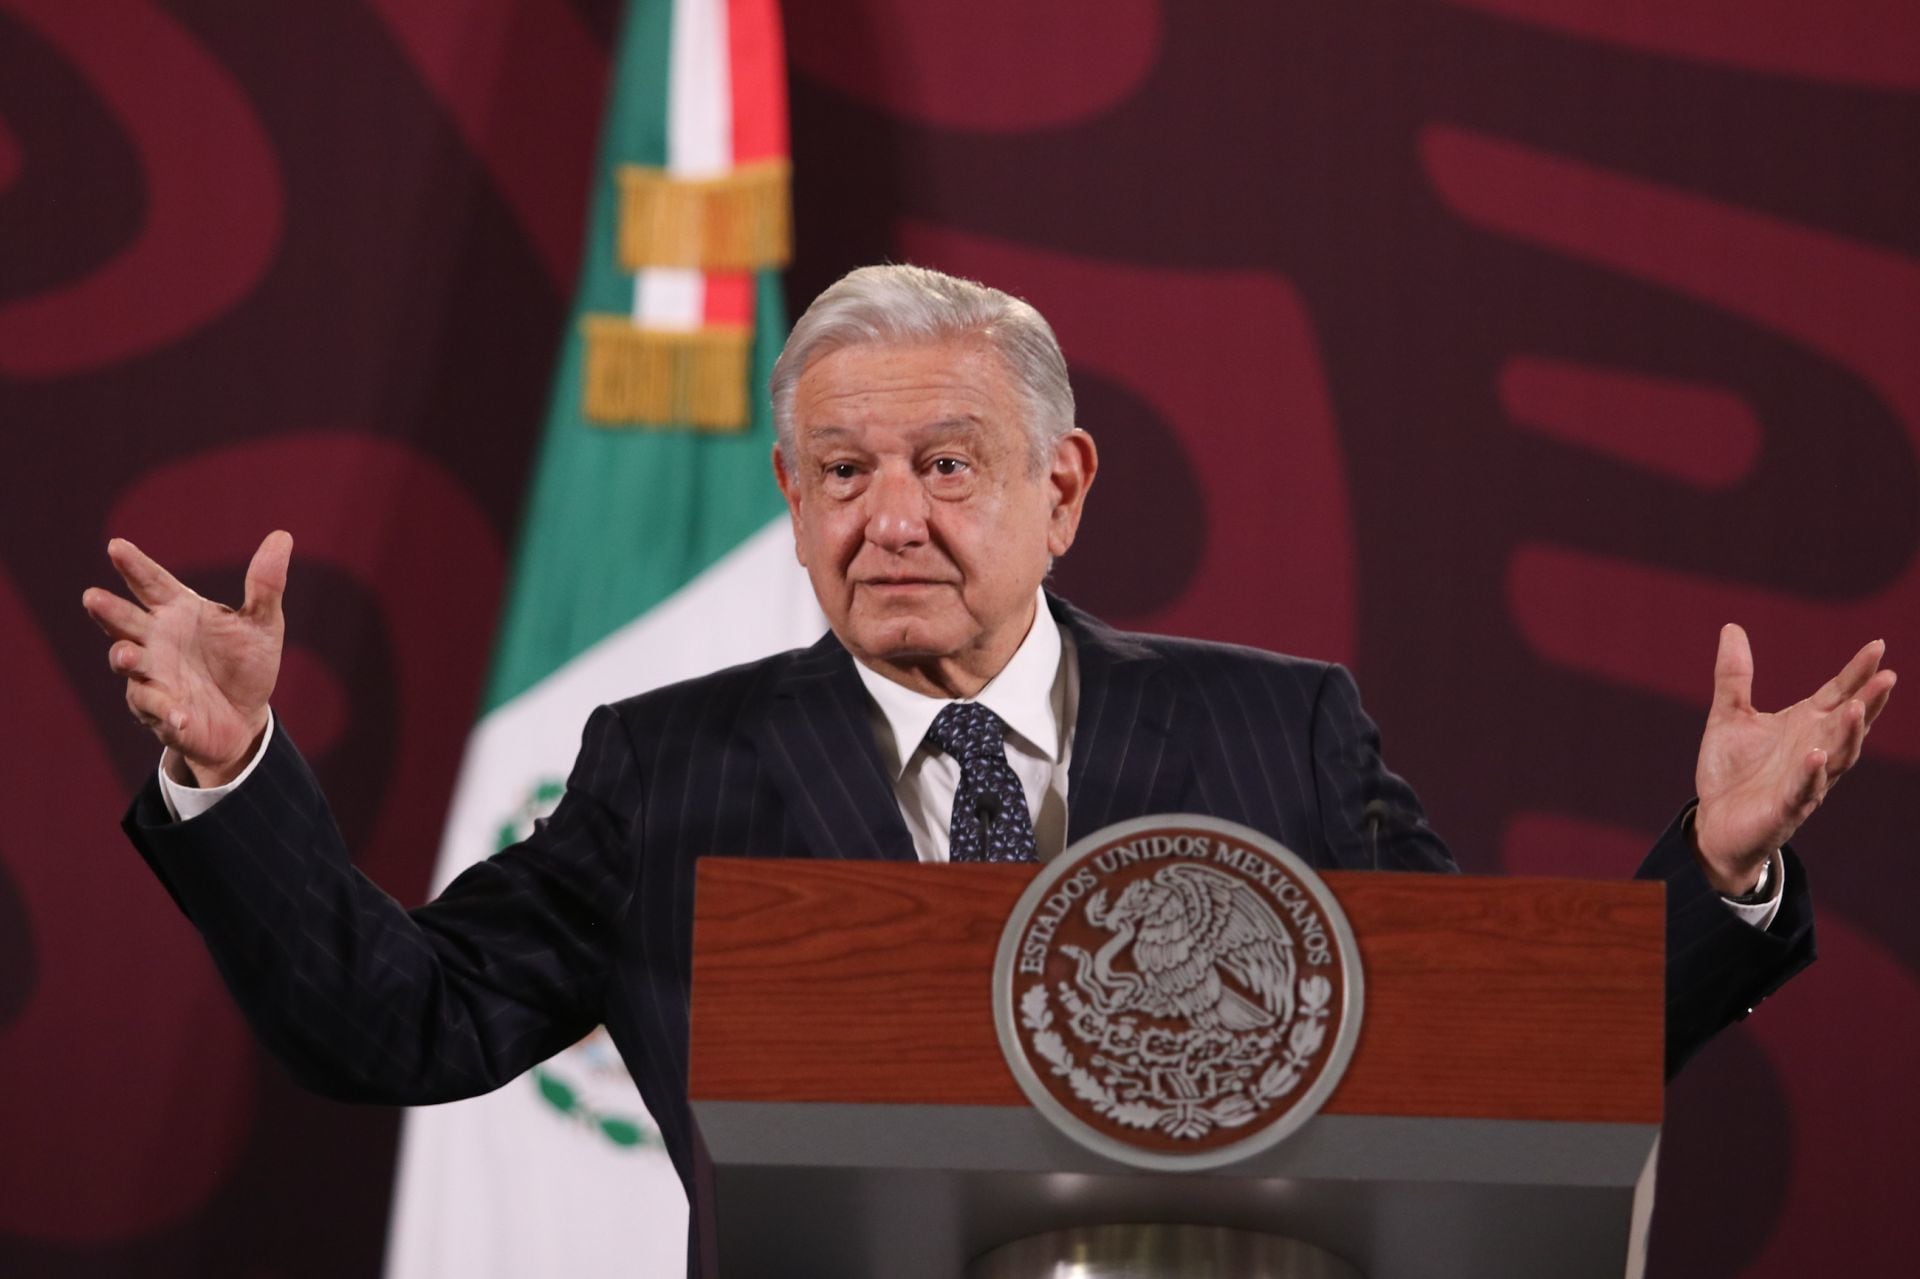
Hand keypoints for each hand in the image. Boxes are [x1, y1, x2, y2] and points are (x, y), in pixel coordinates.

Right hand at [82, 532, 291, 786]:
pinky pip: (157, 709)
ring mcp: (153, 676)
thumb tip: (282, 536)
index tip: (116, 546)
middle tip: (93, 596)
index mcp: (178, 612)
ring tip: (126, 653)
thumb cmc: (246, 663)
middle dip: (109, 611)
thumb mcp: (262, 624)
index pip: (152, 583)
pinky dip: (166, 712)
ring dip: (125, 658)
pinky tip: (180, 715)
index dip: (135, 566)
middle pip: (125, 621)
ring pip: (128, 663)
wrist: (246, 716)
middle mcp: (156, 641)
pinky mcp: (161, 712)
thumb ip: (265, 585)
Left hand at [1693, 624, 1895, 893]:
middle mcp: (1814, 749)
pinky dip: (1812, 772)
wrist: (1715, 822)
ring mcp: (1805, 779)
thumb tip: (1731, 626)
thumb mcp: (1729, 715)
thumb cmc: (1732, 771)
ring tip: (1858, 708)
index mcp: (1804, 725)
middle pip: (1849, 723)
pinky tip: (1817, 755)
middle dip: (1869, 701)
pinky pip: (1804, 789)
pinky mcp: (1786, 807)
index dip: (1858, 673)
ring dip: (1848, 734)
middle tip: (1888, 677)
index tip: (1878, 646)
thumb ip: (1734, 675)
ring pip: (1837, 755)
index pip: (1838, 694)